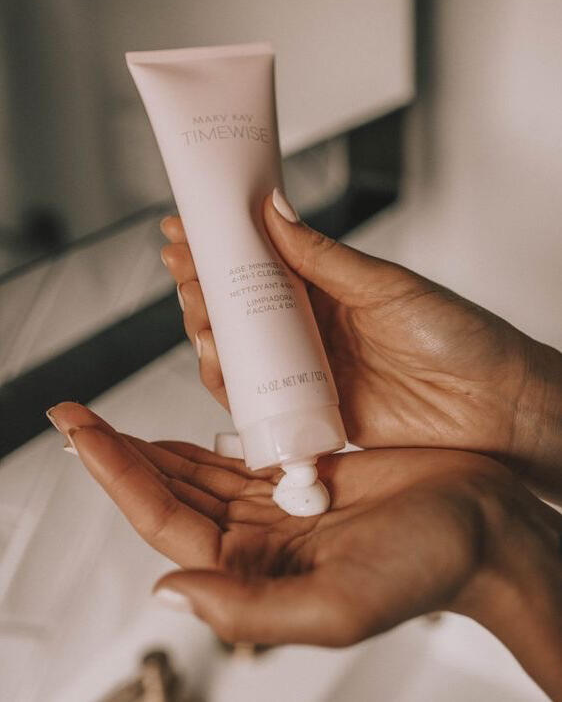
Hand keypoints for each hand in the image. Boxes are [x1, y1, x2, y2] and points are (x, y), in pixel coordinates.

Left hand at [48, 402, 561, 698]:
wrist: (482, 526)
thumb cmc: (426, 567)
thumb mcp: (338, 605)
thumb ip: (250, 608)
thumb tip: (169, 591)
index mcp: (255, 572)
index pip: (164, 519)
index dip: (116, 476)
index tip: (79, 432)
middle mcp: (255, 541)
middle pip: (166, 493)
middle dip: (116, 454)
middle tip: (73, 414)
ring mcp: (274, 506)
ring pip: (192, 472)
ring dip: (148, 444)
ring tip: (105, 415)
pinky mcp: (300, 474)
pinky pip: (235, 453)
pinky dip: (201, 434)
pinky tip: (178, 420)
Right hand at [160, 193, 561, 501]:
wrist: (493, 407)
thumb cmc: (456, 336)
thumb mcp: (386, 286)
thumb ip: (324, 257)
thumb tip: (274, 210)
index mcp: (328, 286)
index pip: (261, 259)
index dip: (219, 244)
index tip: (184, 228)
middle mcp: (312, 325)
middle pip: (239, 306)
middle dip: (203, 286)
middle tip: (184, 271)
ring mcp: (309, 368)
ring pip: (241, 351)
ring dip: (210, 334)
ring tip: (199, 317)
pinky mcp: (312, 410)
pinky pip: (258, 400)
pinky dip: (231, 386)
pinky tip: (218, 367)